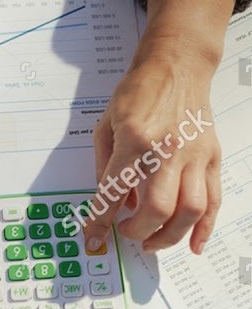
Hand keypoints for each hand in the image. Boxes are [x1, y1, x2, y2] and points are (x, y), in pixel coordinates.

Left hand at [83, 52, 220, 255]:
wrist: (177, 63)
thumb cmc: (140, 91)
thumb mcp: (106, 125)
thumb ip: (105, 167)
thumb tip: (117, 203)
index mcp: (134, 141)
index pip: (114, 193)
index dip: (101, 221)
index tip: (94, 237)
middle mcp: (166, 150)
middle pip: (158, 209)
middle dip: (139, 232)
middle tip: (128, 233)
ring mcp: (193, 155)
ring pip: (189, 210)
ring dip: (170, 236)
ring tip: (154, 243)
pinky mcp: (210, 156)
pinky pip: (213, 199)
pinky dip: (204, 228)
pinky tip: (194, 245)